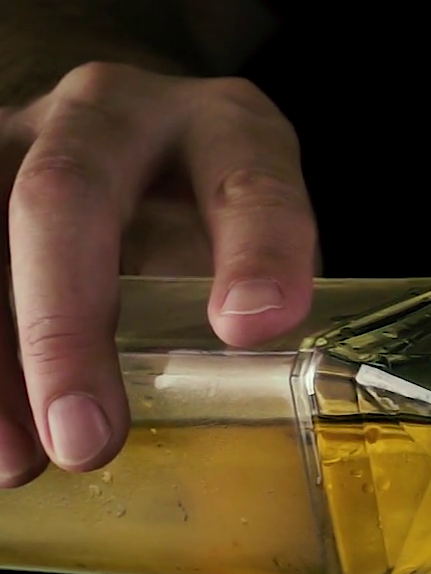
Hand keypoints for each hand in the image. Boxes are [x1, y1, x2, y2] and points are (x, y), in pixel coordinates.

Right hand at [2, 61, 316, 484]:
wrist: (133, 141)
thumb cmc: (211, 208)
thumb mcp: (257, 241)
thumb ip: (263, 301)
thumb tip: (257, 413)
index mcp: (223, 126)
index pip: (246, 176)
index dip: (254, 247)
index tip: (250, 328)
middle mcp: (111, 112)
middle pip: (65, 196)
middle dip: (66, 326)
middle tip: (86, 438)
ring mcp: (20, 134)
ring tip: (21, 462)